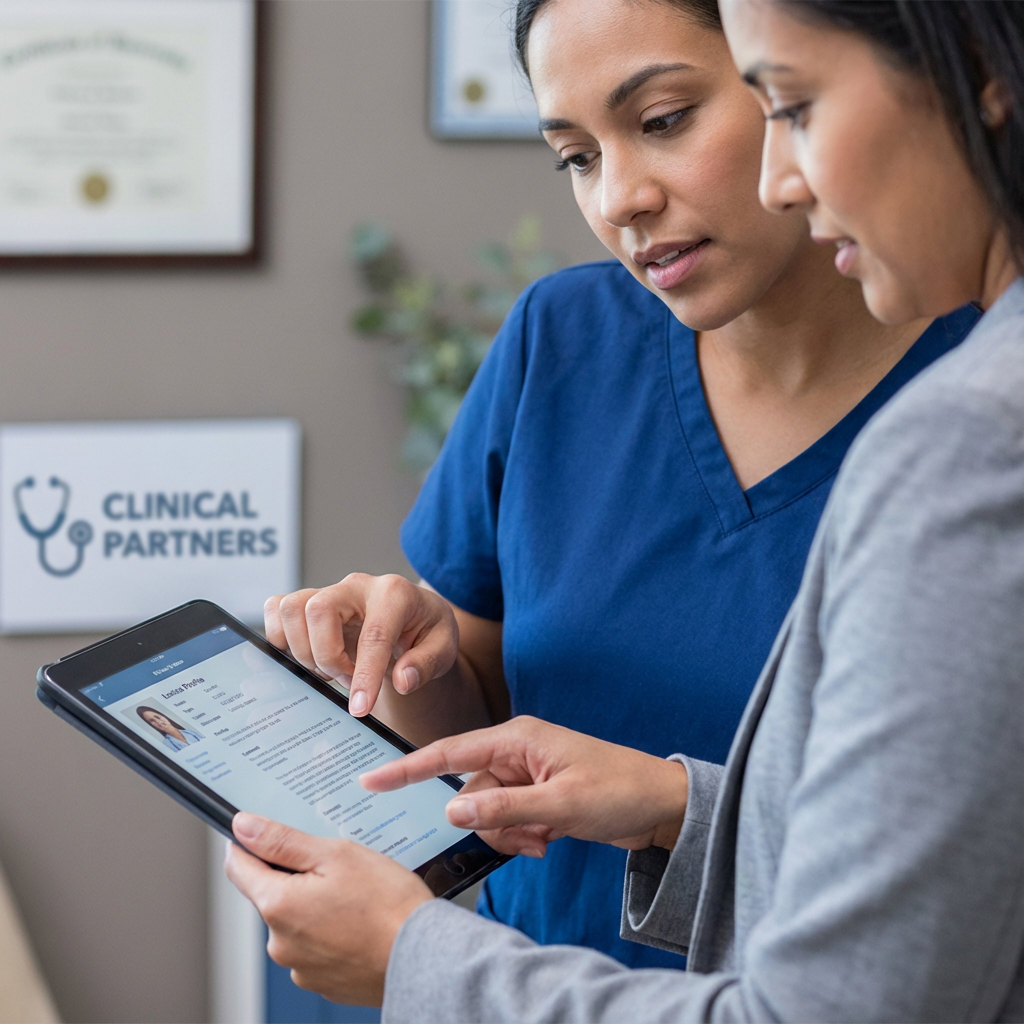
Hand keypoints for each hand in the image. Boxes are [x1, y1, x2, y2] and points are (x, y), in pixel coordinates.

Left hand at [224, 813, 431, 1006]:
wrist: (423, 958)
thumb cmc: (387, 904)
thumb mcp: (336, 854)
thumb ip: (283, 841)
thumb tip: (243, 827)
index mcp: (278, 906)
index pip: (238, 867)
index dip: (248, 844)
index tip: (264, 833)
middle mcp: (280, 944)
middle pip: (271, 894)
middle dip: (296, 876)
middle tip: (336, 864)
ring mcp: (301, 968)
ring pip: (296, 922)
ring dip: (316, 906)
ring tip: (358, 896)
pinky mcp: (323, 983)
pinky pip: (317, 947)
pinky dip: (332, 932)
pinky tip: (361, 922)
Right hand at [264, 574, 458, 718]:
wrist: (416, 616)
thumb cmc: (427, 630)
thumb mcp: (444, 648)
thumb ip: (426, 663)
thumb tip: (402, 680)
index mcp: (395, 594)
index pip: (373, 634)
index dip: (365, 674)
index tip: (360, 708)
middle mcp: (357, 586)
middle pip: (318, 610)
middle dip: (327, 656)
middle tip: (348, 681)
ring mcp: (330, 591)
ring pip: (291, 607)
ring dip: (303, 650)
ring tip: (331, 671)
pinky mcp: (311, 601)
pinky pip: (277, 608)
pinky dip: (280, 638)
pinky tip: (307, 658)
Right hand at [361, 716, 688, 857]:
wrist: (662, 805)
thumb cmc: (620, 791)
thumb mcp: (562, 804)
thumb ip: (504, 808)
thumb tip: (453, 809)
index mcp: (518, 738)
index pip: (449, 751)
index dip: (408, 768)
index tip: (371, 778)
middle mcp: (517, 752)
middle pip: (471, 792)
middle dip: (492, 822)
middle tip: (532, 836)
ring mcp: (527, 776)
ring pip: (488, 812)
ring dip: (511, 834)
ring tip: (547, 837)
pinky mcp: (537, 796)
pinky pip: (508, 821)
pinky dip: (523, 837)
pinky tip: (551, 839)